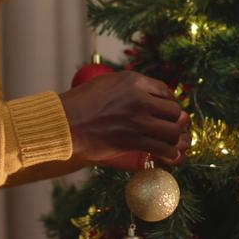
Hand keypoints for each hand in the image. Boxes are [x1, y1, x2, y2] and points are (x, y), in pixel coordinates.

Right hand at [59, 71, 189, 166]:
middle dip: (176, 121)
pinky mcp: (134, 140)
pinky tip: (171, 158)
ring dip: (176, 139)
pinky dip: (170, 155)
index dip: (170, 102)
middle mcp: (140, 98)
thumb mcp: (105, 85)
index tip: (168, 111)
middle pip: (174, 110)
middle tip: (173, 129)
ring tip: (174, 144)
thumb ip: (127, 88)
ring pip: (172, 130)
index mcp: (133, 80)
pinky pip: (163, 148)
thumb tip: (143, 96)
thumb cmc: (77, 105)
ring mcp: (138, 120)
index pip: (165, 90)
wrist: (62, 124)